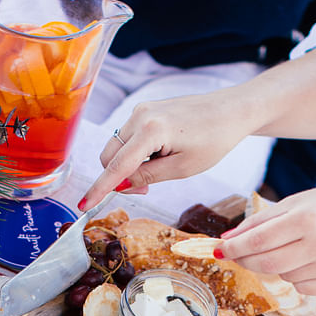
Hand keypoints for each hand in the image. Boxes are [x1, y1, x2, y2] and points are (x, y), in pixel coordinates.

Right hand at [79, 90, 253, 209]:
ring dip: (128, 165)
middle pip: (109, 155)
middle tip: (146, 188)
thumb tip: (119, 184)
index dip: (99, 189)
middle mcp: (140, 115)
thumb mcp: (183, 168)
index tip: (83, 205)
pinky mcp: (145, 109)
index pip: (116, 166)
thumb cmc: (214, 140)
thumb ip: (147, 176)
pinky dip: (135, 153)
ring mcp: (141, 110)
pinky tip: (159, 155)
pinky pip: (128, 137)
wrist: (231, 111)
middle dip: (118, 177)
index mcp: (151, 130)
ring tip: (160, 168)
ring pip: (117, 147)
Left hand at [219, 185, 315, 293]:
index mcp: (308, 217)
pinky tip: (312, 259)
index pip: (258, 240)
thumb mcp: (301, 201)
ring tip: (296, 246)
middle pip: (265, 264)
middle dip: (247, 260)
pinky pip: (301, 287)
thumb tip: (227, 241)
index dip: (234, 248)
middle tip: (241, 253)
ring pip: (282, 277)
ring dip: (277, 266)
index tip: (219, 250)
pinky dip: (297, 276)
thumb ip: (262, 221)